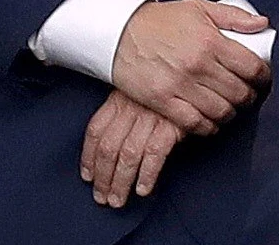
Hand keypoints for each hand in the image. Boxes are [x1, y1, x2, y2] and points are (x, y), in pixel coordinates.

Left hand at [80, 90, 183, 207]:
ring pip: (128, 155)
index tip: (87, 176)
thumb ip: (121, 115)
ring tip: (117, 200)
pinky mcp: (170, 126)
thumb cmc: (161, 88)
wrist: (190, 78)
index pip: (95, 132)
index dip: (88, 157)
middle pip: (108, 148)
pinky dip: (147, 175)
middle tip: (101, 197)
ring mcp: (149, 118)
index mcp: (116, 102)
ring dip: (121, 182)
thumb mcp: (135, 94)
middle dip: (103, 177)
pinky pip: (154, 155)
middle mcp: (129, 110)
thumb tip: (106, 148)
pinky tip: (142, 190)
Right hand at [111, 0, 269, 134]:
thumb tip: (263, 25)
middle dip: (246, 96)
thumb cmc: (158, 20)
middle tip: (241, 93)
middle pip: (240, 94)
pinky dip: (207, 126)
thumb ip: (234, 16)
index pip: (253, 69)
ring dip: (228, 112)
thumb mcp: (197, 8)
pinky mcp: (162, 100)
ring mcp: (179, 84)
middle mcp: (198, 64)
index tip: (259, 78)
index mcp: (210, 41)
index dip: (263, 77)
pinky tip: (208, 119)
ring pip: (222, 111)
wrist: (116, 30)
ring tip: (224, 105)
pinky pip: (196, 124)